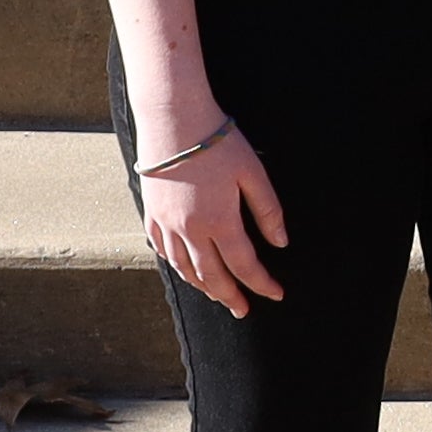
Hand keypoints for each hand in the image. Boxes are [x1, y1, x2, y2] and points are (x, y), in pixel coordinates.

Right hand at [139, 120, 290, 319]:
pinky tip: (187, 271)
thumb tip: (280, 244)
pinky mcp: (150, 215)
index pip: (244, 265)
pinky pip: (163, 252)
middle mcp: (189, 230)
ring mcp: (165, 225)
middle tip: (244, 310)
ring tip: (219, 295)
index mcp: (219, 221)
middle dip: (230, 296)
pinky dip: (178, 268)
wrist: (173, 121)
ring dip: (203, 287)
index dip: (262, 284)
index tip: (276, 294)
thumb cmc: (219, 143)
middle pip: (211, 276)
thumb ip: (268, 211)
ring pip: (184, 269)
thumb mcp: (253, 173)